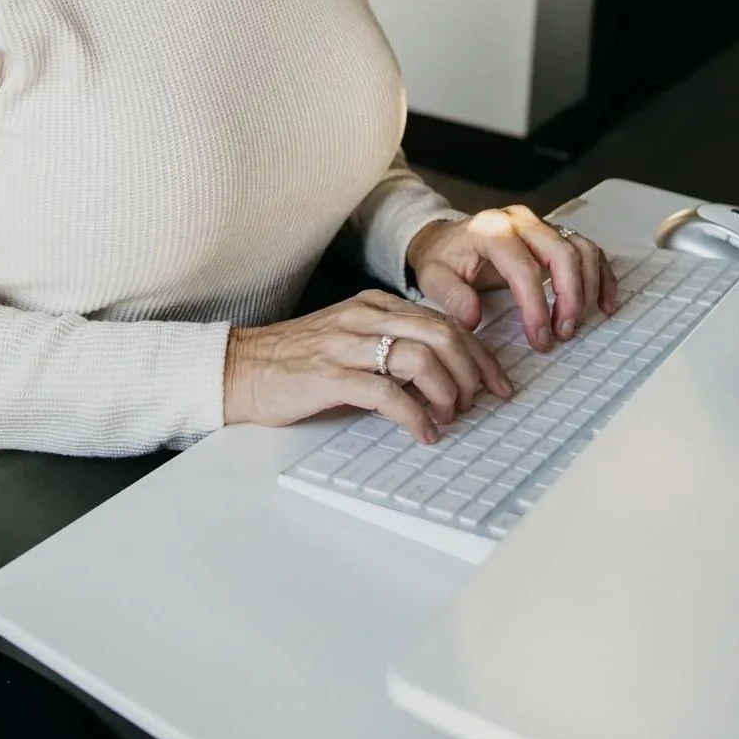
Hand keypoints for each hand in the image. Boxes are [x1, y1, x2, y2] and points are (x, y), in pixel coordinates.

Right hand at [223, 290, 510, 444]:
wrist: (242, 368)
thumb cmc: (297, 360)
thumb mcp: (351, 338)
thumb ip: (391, 345)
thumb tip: (443, 374)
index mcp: (375, 305)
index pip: (445, 320)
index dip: (478, 353)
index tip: (496, 382)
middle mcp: (365, 317)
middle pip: (443, 333)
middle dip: (473, 371)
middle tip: (481, 402)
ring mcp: (348, 344)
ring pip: (421, 358)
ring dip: (447, 393)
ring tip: (450, 417)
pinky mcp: (332, 376)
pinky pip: (387, 393)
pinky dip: (415, 416)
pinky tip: (423, 433)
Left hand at [406, 206, 617, 348]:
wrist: (445, 239)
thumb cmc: (443, 258)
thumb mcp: (433, 276)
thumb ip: (452, 296)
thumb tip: (472, 318)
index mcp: (491, 230)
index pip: (524, 268)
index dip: (536, 307)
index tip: (540, 338)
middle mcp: (521, 222)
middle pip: (562, 254)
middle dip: (570, 298)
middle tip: (563, 333)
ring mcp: (541, 225)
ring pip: (581, 250)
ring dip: (588, 289)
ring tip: (576, 323)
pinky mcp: (554, 234)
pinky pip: (589, 250)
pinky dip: (601, 277)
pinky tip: (604, 304)